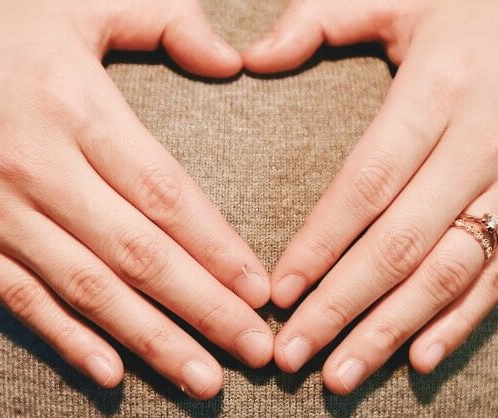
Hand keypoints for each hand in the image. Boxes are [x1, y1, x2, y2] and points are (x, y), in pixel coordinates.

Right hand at [0, 0, 272, 398]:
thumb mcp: (75, 4)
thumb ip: (161, 20)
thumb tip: (229, 59)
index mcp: (74, 106)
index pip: (163, 192)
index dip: (217, 247)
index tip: (258, 290)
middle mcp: (36, 166)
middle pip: (136, 253)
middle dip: (203, 308)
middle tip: (255, 352)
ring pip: (86, 289)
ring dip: (150, 340)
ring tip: (203, 380)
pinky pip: (21, 301)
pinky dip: (67, 340)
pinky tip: (112, 374)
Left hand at [243, 0, 497, 393]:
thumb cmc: (467, 5)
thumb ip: (321, 20)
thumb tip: (247, 57)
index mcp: (440, 91)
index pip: (368, 183)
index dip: (321, 242)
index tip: (277, 292)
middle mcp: (484, 144)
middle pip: (402, 242)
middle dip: (343, 306)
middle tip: (293, 356)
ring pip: (452, 271)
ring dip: (393, 330)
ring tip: (341, 374)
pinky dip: (463, 320)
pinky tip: (419, 357)